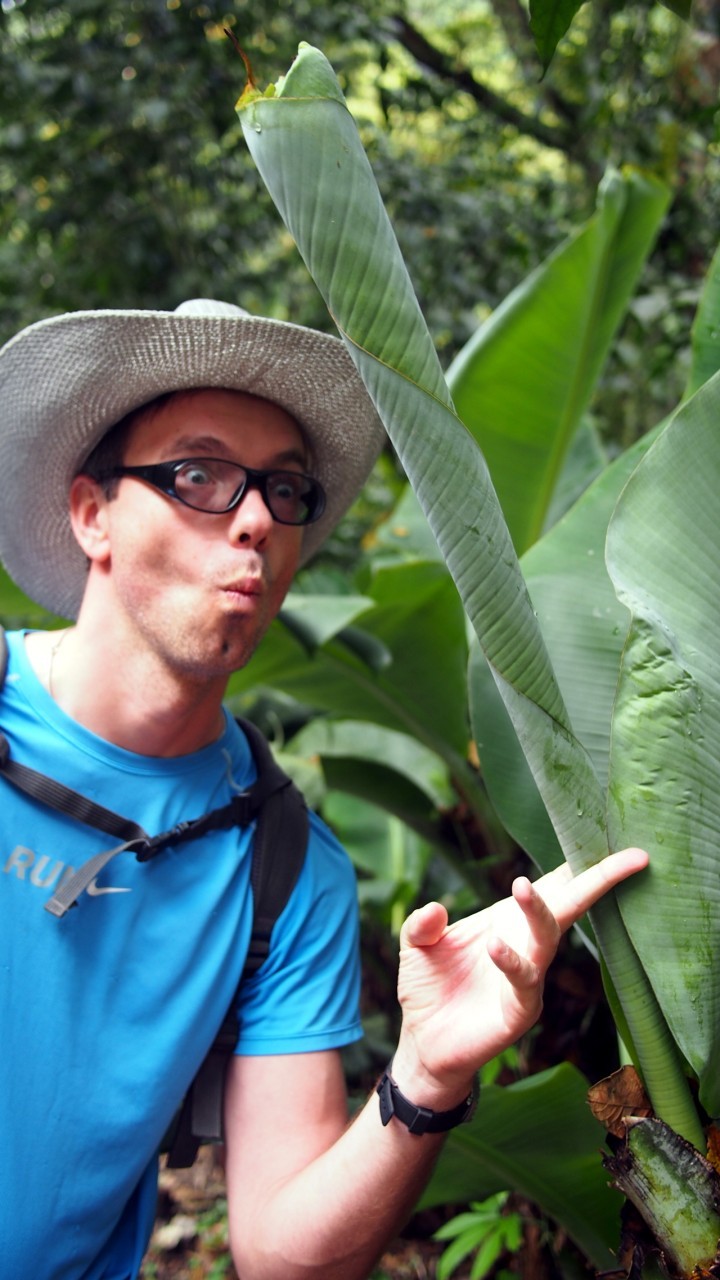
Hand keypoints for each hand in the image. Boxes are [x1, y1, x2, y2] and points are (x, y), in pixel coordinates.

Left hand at [392, 848, 648, 1106]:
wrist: (424, 1044)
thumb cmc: (429, 990)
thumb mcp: (416, 947)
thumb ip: (421, 924)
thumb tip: (436, 909)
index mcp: (509, 921)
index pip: (553, 886)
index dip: (579, 864)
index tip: (606, 833)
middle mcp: (528, 945)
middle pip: (571, 905)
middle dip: (601, 880)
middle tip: (632, 857)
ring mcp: (529, 978)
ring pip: (548, 938)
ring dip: (538, 911)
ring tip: (520, 886)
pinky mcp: (518, 1010)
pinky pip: (523, 982)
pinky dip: (511, 961)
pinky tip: (495, 945)